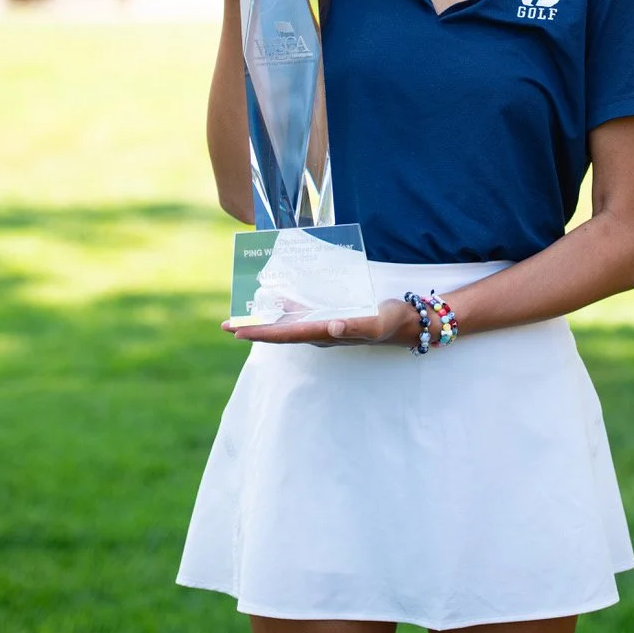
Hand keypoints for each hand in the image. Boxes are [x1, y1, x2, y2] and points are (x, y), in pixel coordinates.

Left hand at [222, 298, 419, 348]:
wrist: (407, 323)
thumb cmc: (391, 321)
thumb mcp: (376, 322)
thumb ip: (355, 325)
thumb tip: (331, 326)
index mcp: (326, 333)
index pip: (285, 335)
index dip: (260, 332)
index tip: (236, 330)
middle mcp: (320, 332)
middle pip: (280, 332)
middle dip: (253, 328)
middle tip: (226, 323)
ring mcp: (324, 326)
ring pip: (287, 324)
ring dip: (266, 319)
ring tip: (243, 312)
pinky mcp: (330, 317)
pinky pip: (301, 314)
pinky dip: (285, 307)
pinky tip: (276, 298)